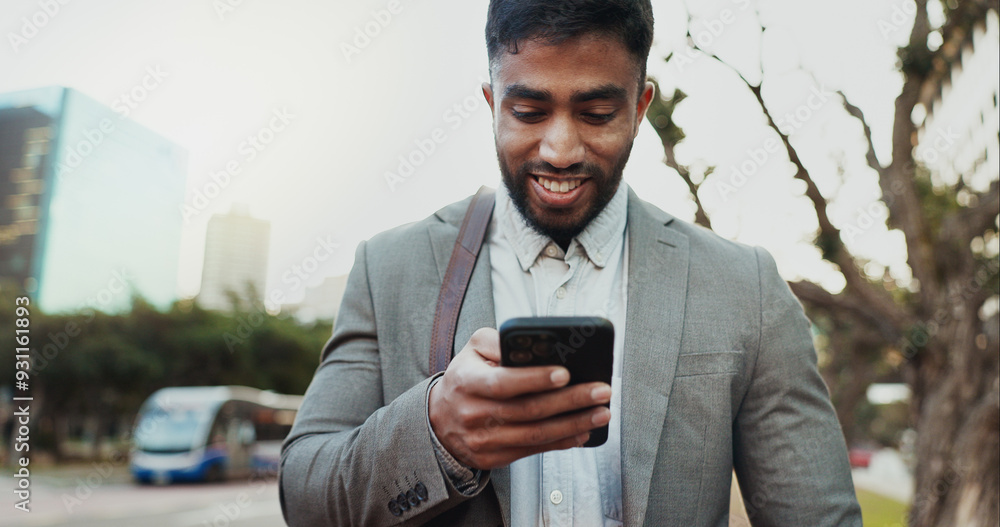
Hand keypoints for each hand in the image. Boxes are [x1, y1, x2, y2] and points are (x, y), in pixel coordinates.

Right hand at [428, 327, 611, 469]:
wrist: (440, 419)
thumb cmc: (465, 378)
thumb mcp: (472, 350)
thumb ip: (499, 341)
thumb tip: (536, 344)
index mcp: (467, 381)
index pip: (503, 382)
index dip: (535, 379)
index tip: (565, 373)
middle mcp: (474, 413)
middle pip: (528, 410)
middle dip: (570, 401)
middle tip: (600, 391)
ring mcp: (483, 440)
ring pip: (535, 434)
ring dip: (574, 424)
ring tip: (600, 412)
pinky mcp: (493, 458)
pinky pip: (533, 450)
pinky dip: (561, 442)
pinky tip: (582, 431)